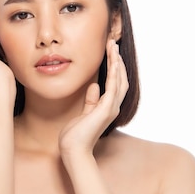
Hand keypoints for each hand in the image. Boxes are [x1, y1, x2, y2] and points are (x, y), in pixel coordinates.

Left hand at [58, 39, 128, 161]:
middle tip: (113, 43)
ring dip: (117, 62)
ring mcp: (111, 108)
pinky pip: (113, 87)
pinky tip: (113, 60)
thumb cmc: (75, 135)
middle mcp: (113, 107)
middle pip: (121, 79)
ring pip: (120, 80)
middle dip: (117, 60)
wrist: (73, 150)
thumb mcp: (83, 113)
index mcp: (107, 107)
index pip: (115, 83)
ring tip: (113, 46)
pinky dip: (115, 73)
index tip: (109, 51)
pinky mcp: (106, 109)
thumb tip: (94, 86)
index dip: (114, 67)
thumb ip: (91, 100)